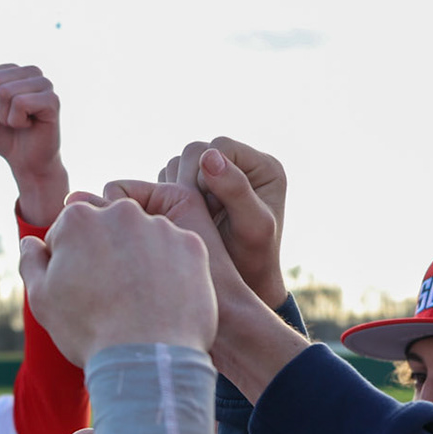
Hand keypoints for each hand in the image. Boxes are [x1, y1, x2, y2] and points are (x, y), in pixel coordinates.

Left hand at [0, 55, 68, 224]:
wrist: (25, 163)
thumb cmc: (3, 135)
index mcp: (14, 70)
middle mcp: (31, 71)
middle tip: (9, 120)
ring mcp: (44, 84)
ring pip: (4, 92)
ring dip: (5, 116)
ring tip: (20, 123)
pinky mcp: (52, 100)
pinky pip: (19, 103)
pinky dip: (16, 122)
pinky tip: (29, 125)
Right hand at [19, 197, 215, 362]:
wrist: (146, 361)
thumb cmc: (89, 332)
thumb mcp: (41, 299)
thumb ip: (31, 261)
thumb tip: (31, 241)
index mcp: (79, 219)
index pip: (69, 231)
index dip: (70, 261)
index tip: (80, 288)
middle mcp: (122, 212)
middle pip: (109, 227)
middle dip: (107, 252)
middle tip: (110, 295)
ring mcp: (161, 227)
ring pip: (144, 238)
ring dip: (140, 259)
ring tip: (139, 301)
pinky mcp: (192, 246)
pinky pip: (176, 253)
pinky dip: (170, 271)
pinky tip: (162, 300)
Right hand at [161, 138, 288, 306]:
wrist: (240, 287)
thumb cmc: (251, 262)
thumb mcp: (251, 227)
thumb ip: (236, 190)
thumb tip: (209, 155)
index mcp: (263, 167)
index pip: (218, 147)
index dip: (204, 175)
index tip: (210, 209)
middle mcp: (241, 165)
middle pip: (195, 151)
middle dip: (187, 182)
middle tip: (198, 216)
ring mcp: (217, 175)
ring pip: (178, 163)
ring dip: (176, 190)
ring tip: (194, 221)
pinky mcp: (197, 187)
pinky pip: (169, 178)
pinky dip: (169, 197)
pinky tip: (185, 221)